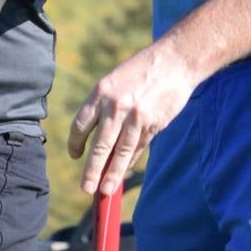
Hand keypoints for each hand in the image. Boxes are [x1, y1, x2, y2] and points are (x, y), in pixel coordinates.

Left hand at [67, 40, 200, 194]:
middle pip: (100, 145)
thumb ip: (105, 107)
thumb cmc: (143, 71)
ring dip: (112, 173)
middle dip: (91, 169)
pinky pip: (138, 147)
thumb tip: (97, 138)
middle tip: (85, 188)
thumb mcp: (116, 81)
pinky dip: (130, 161)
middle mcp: (116, 106)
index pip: (81, 124)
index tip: (75, 155)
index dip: (76, 142)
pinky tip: (124, 171)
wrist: (175, 60)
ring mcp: (136, 116)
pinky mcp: (153, 124)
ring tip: (104, 190)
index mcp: (101, 92)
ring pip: (121, 152)